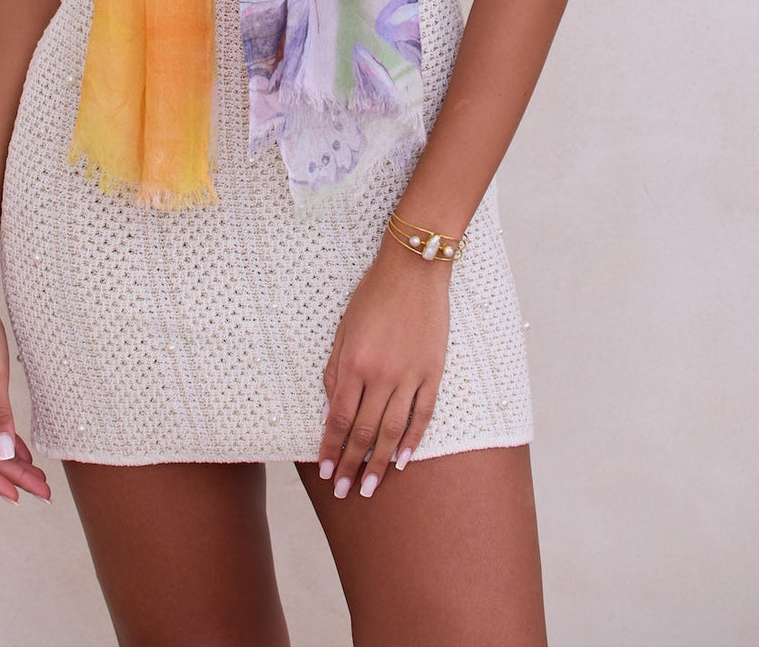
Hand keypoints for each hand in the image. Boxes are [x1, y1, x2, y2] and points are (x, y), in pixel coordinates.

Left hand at [317, 233, 450, 499]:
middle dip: (351, 464)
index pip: (339, 418)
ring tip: (370, 486)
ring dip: (381, 463)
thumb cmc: (373, 294)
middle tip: (344, 491)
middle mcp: (381, 374)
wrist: (414, 268)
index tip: (325, 470)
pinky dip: (414, 440)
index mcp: (354, 362)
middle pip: (365, 432)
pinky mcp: (433, 371)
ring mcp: (410, 375)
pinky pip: (422, 414)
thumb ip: (336, 371)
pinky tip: (405, 460)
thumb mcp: (344, 328)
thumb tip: (332, 410)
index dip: (331, 448)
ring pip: (394, 431)